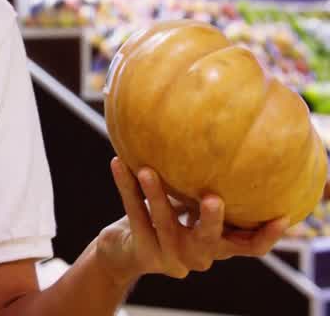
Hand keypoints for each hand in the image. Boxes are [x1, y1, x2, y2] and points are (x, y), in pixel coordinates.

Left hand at [95, 157, 287, 284]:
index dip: (266, 236)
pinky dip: (126, 187)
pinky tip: (118, 163)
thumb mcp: (189, 208)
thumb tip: (224, 142)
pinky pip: (134, 214)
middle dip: (212, 220)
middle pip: (210, 241)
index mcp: (216, 245)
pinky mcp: (144, 253)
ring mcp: (171, 258)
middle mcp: (198, 256)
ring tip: (146, 170)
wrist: (124, 251)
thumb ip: (207, 189)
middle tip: (213, 198)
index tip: (282, 217)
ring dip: (155, 194)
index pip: (249, 247)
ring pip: (165, 224)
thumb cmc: (165, 221)